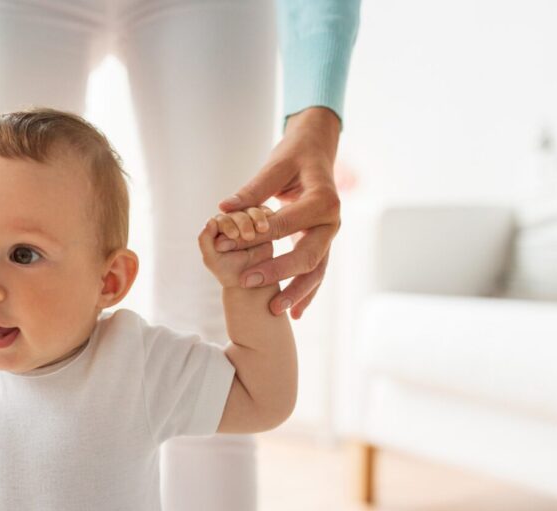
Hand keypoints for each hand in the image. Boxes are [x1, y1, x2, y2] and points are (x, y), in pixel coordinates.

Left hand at [198, 206, 274, 288]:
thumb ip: (205, 240)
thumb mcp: (211, 258)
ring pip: (253, 210)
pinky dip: (268, 216)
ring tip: (262, 229)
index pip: (221, 219)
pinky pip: (267, 214)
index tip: (234, 235)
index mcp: (217, 228)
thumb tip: (210, 221)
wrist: (250, 282)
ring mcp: (250, 221)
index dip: (227, 224)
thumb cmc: (228, 271)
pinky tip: (269, 224)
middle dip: (243, 222)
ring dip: (257, 217)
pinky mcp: (264, 224)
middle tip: (248, 236)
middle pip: (238, 212)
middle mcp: (233, 221)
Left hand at [215, 107, 341, 318]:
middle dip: (278, 271)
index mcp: (322, 199)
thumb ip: (252, 190)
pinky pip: (317, 272)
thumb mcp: (276, 166)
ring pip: (316, 269)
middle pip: (308, 254)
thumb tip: (224, 208)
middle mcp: (332, 220)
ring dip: (297, 292)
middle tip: (248, 282)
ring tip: (275, 310)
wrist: (318, 151)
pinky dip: (307, 293)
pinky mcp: (324, 244)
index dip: (254, 236)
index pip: (285, 223)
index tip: (225, 246)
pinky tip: (295, 313)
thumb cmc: (295, 156)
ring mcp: (330, 235)